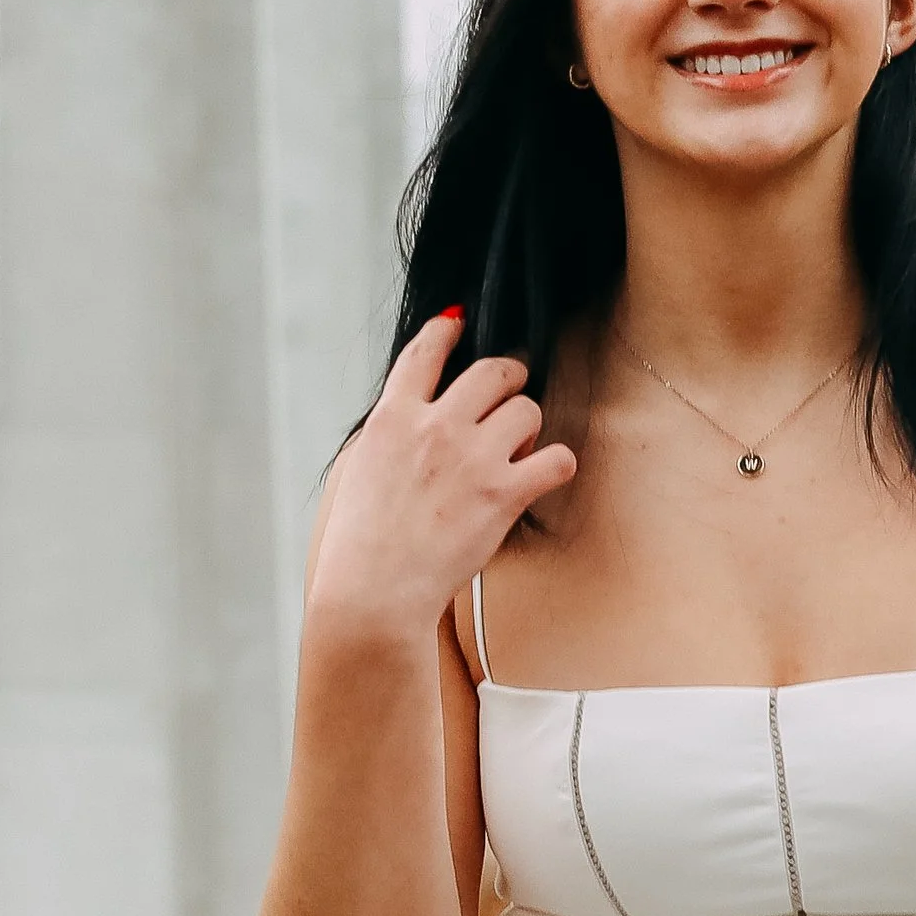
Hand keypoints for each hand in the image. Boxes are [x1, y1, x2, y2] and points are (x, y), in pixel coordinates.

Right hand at [307, 313, 575, 646]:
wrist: (373, 592)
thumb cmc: (359, 545)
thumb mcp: (358, 472)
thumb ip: (390, 436)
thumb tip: (413, 417)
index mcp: (392, 419)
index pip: (424, 352)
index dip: (447, 330)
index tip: (459, 323)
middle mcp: (435, 427)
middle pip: (493, 371)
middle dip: (509, 379)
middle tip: (509, 394)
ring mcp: (472, 457)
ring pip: (528, 410)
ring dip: (527, 429)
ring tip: (515, 453)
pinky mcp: (503, 494)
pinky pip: (557, 459)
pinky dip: (556, 466)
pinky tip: (544, 476)